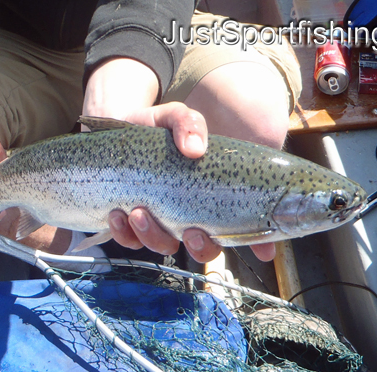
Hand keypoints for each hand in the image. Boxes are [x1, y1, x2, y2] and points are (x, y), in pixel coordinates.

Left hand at [84, 59, 275, 262]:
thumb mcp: (173, 116)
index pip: (242, 221)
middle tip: (192, 231)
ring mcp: (160, 221)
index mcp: (209, 191)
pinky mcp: (130, 226)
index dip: (257, 241)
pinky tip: (118, 213)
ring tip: (139, 212)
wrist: (111, 131)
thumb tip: (195, 149)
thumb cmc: (151, 127)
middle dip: (201, 247)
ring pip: (165, 246)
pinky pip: (131, 241)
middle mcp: (188, 212)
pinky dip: (125, 233)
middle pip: (205, 247)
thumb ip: (188, 124)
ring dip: (154, 236)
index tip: (265, 251)